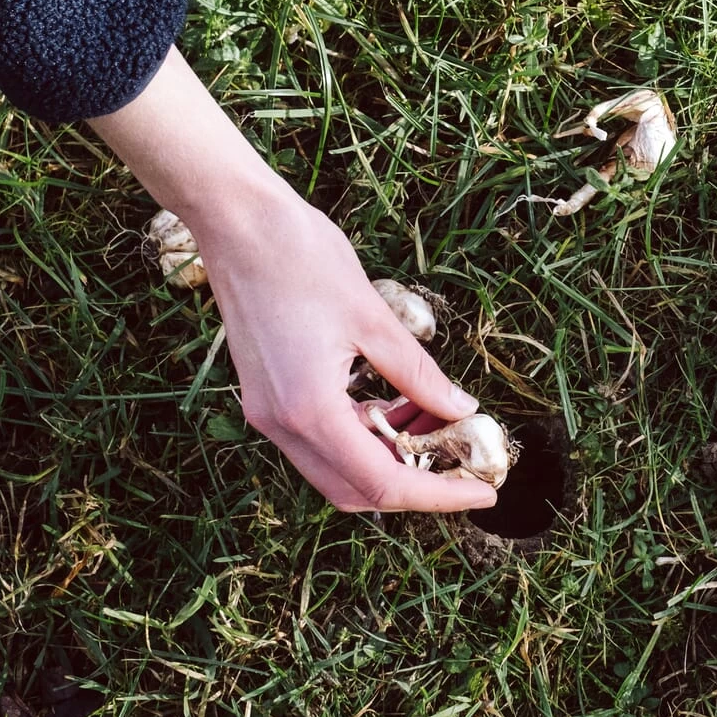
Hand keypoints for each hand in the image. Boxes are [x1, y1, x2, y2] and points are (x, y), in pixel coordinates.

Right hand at [92, 50, 496, 514]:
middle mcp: (282, 425)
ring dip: (386, 456)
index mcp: (311, 411)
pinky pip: (318, 437)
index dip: (437, 495)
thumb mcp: (373, 317)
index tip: (480, 494)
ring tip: (433, 419)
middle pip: (354, 491)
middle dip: (412, 484)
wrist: (235, 221)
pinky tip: (393, 399)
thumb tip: (460, 408)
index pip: (383, 483)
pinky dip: (360, 432)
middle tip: (461, 462)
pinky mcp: (265, 395)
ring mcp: (268, 412)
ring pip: (335, 468)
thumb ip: (417, 372)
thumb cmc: (301, 257)